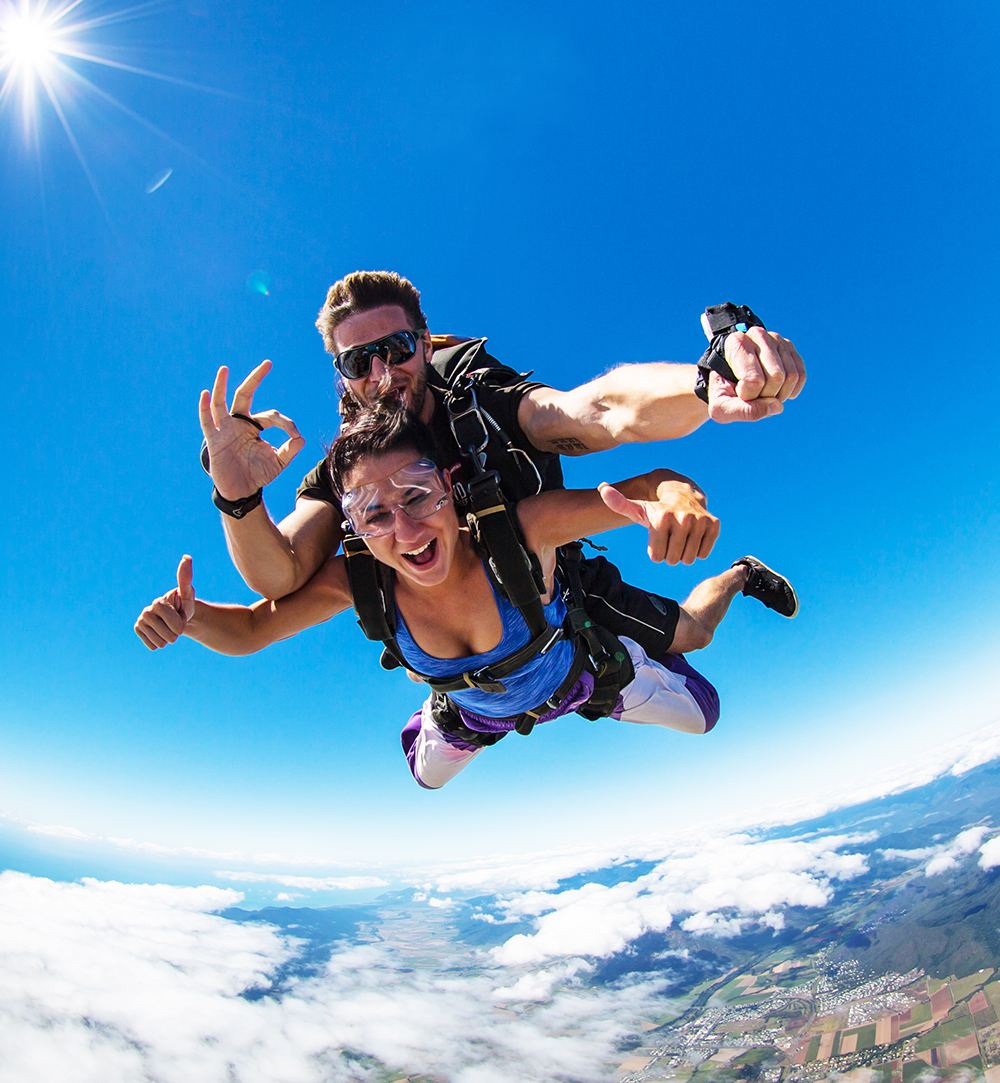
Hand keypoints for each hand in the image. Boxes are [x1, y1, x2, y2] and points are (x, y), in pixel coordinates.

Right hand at [135, 556, 196, 649]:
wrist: (178, 616)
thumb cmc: (185, 605)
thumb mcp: (188, 594)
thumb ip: (186, 578)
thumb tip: (187, 557)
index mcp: (158, 603)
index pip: (175, 625)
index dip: (181, 625)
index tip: (181, 616)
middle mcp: (146, 611)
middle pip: (167, 635)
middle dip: (175, 633)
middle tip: (175, 624)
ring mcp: (141, 621)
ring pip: (160, 643)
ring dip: (168, 639)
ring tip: (168, 628)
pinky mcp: (138, 630)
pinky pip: (153, 646)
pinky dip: (160, 643)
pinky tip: (160, 633)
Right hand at [199, 361, 304, 499]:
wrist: (242, 491)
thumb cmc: (258, 474)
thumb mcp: (279, 462)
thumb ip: (290, 450)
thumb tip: (301, 438)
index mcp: (255, 427)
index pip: (271, 415)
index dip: (285, 423)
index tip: (295, 436)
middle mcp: (239, 424)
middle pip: (244, 395)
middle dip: (256, 379)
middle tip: (268, 363)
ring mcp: (225, 430)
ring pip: (221, 403)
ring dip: (221, 386)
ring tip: (224, 369)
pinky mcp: (214, 439)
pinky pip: (207, 421)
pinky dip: (205, 407)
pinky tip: (206, 394)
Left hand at [598, 482, 719, 564]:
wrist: (682, 494)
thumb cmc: (655, 508)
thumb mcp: (637, 508)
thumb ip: (618, 503)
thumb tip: (602, 487)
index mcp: (662, 517)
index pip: (656, 557)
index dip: (655, 551)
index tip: (656, 537)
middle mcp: (683, 518)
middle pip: (673, 560)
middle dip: (668, 554)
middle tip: (669, 539)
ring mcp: (701, 521)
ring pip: (689, 559)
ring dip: (682, 553)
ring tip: (680, 538)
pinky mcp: (714, 525)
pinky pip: (703, 554)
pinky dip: (697, 550)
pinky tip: (692, 536)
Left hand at [708, 327, 805, 422]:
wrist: (728, 379)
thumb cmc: (723, 392)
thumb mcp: (721, 408)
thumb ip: (743, 411)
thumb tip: (777, 406)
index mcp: (735, 343)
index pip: (754, 380)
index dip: (748, 396)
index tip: (737, 391)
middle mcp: (757, 335)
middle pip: (777, 377)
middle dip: (766, 396)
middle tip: (752, 395)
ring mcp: (776, 339)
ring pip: (791, 376)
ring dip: (780, 395)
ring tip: (763, 394)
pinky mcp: (789, 348)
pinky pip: (801, 375)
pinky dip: (791, 391)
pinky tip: (778, 393)